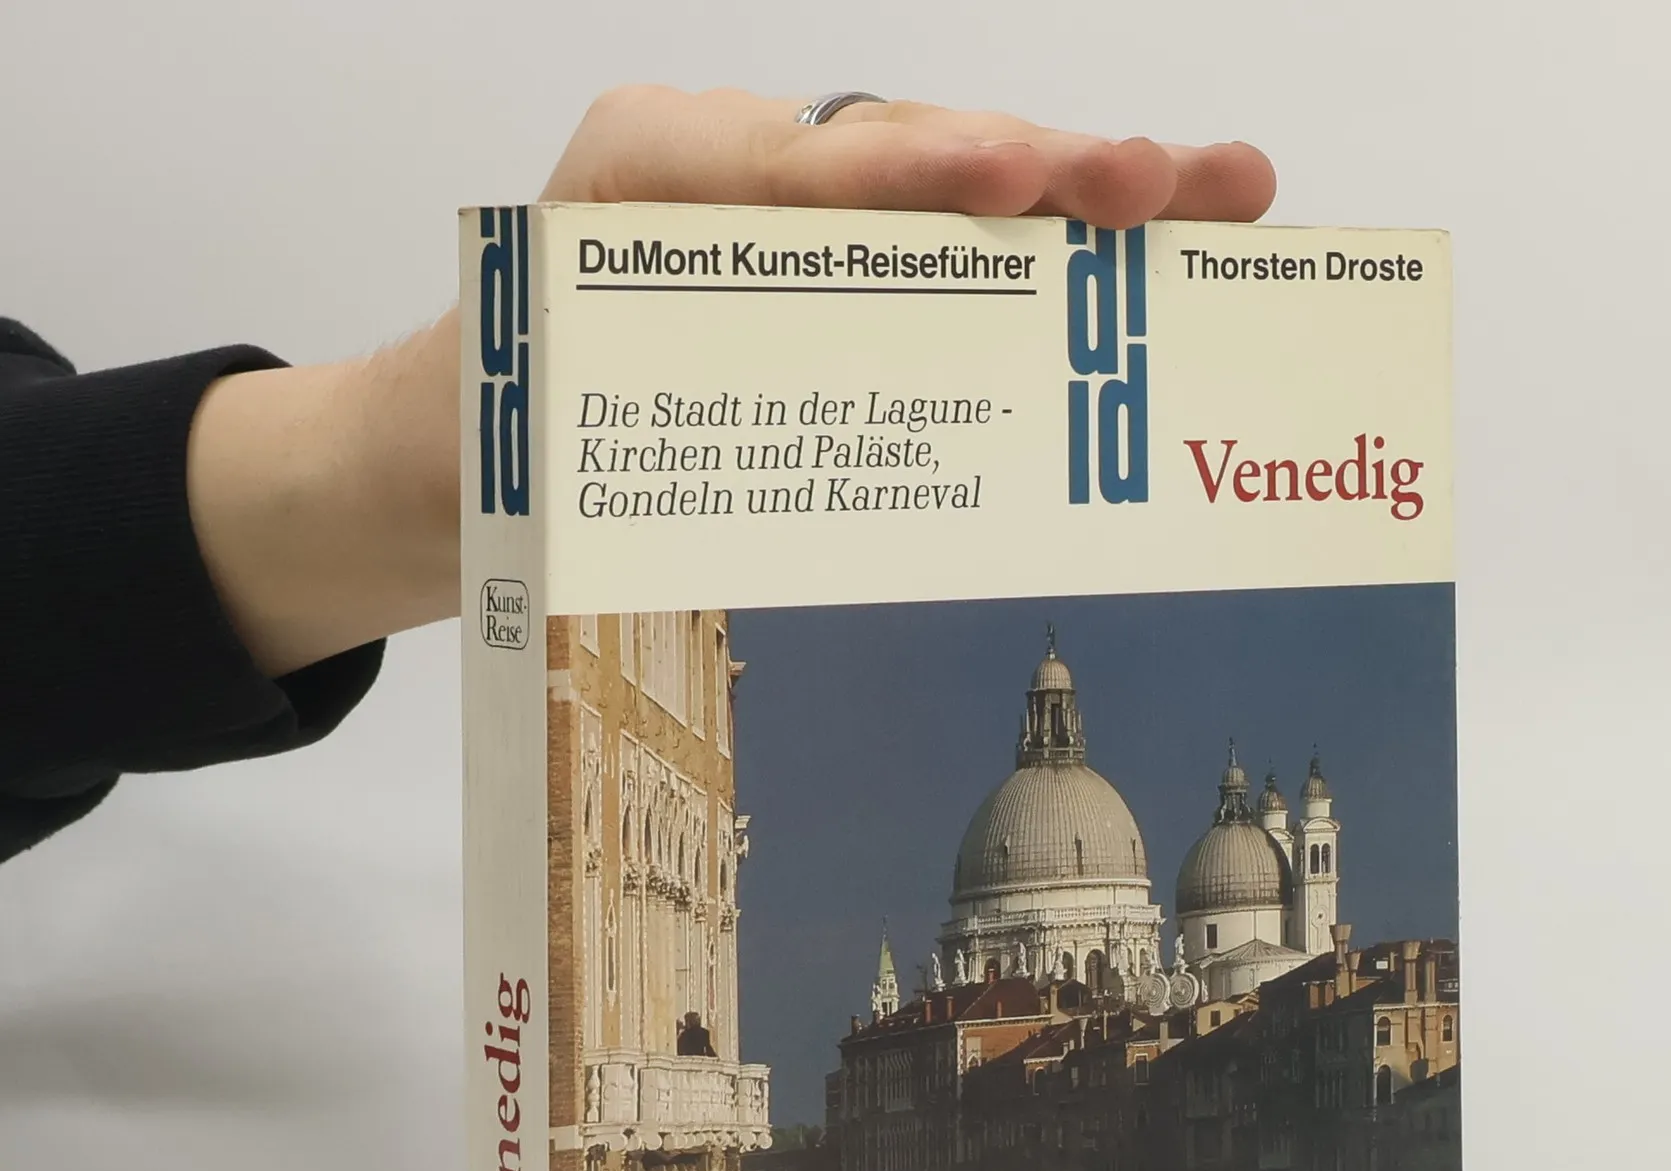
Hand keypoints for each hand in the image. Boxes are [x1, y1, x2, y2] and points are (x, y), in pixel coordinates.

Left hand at [188, 90, 1275, 678]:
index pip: (803, 167)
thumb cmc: (478, 442)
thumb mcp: (530, 433)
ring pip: (952, 200)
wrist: (432, 463)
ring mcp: (790, 224)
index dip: (917, 173)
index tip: (1014, 183)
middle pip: (914, 156)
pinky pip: (946, 264)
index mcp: (651, 180)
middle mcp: (735, 177)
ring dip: (1087, 207)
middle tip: (1172, 187)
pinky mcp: (825, 283)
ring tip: (1218, 201)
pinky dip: (1047, 273)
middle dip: (1050, 172)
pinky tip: (1147, 271)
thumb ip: (626, 423)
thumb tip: (771, 493)